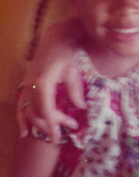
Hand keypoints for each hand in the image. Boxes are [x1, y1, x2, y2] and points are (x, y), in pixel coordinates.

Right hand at [18, 20, 85, 142]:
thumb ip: (75, 91)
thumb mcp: (73, 72)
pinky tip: (24, 132)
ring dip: (40, 124)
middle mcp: (30, 86)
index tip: (60, 136)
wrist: (54, 40)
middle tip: (69, 129)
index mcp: (43, 83)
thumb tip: (81, 108)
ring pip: (28, 111)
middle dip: (51, 125)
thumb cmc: (66, 54)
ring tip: (52, 135)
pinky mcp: (25, 86)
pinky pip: (20, 106)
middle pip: (37, 113)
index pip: (46, 109)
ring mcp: (26, 86)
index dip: (53, 124)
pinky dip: (22, 119)